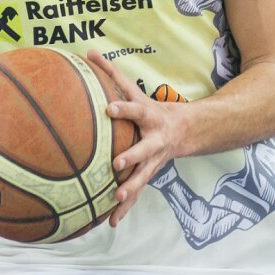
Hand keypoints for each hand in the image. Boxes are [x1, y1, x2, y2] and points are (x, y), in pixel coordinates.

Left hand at [86, 51, 188, 227]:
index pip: (134, 110)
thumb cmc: (152, 109)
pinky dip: (124, 209)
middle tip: (116, 164)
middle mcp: (154, 141)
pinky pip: (136, 194)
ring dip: (130, 189)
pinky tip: (110, 222)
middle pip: (143, 150)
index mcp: (148, 117)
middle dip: (131, 157)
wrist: (186, 133)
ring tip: (116, 198)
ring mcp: (154, 161)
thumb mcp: (135, 91)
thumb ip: (112, 74)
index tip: (109, 109)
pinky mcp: (148, 176)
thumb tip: (87, 52)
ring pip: (142, 177)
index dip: (123, 110)